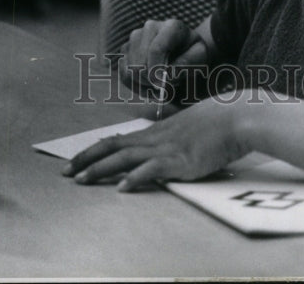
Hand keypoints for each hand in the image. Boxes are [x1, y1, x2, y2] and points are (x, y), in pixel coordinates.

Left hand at [64, 96, 247, 190]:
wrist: (238, 116)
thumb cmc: (218, 122)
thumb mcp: (189, 128)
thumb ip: (173, 137)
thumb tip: (162, 149)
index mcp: (157, 131)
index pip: (117, 139)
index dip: (94, 150)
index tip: (76, 161)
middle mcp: (156, 138)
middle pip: (114, 147)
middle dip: (87, 160)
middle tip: (65, 173)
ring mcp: (168, 148)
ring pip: (125, 158)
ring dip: (101, 170)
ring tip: (82, 180)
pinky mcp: (182, 160)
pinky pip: (153, 170)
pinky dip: (136, 179)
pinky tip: (123, 188)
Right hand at [119, 18, 209, 94]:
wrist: (183, 48)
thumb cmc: (193, 52)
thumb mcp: (199, 56)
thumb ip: (186, 64)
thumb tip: (166, 76)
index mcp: (171, 26)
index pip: (156, 50)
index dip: (156, 72)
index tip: (162, 86)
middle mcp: (150, 27)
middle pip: (140, 63)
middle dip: (152, 81)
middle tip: (166, 88)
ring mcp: (135, 36)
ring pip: (130, 71)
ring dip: (145, 86)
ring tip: (160, 85)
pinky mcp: (126, 48)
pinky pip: (123, 75)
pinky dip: (136, 86)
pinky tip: (149, 84)